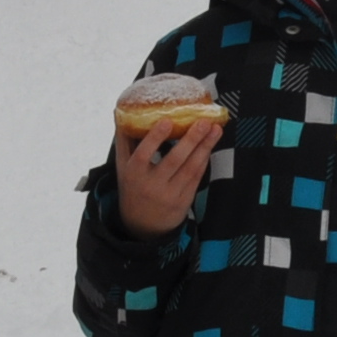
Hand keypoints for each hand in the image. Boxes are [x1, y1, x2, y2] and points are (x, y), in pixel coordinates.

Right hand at [113, 117, 220, 238]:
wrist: (142, 226)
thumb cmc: (133, 187)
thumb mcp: (122, 167)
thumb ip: (124, 140)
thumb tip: (121, 111)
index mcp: (133, 174)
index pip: (143, 155)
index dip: (155, 138)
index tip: (167, 121)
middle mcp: (151, 185)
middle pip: (173, 160)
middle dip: (191, 140)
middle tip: (204, 122)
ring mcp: (170, 194)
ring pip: (190, 168)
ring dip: (205, 148)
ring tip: (215, 129)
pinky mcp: (184, 201)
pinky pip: (196, 177)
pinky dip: (204, 160)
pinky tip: (210, 146)